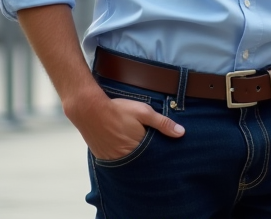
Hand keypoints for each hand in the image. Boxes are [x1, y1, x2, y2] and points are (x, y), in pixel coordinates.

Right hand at [65, 87, 184, 160]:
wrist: (89, 110)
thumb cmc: (118, 110)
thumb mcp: (144, 112)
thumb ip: (163, 123)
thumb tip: (181, 133)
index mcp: (138, 148)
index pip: (154, 156)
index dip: (158, 151)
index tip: (163, 148)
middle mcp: (125, 157)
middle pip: (141, 160)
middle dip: (147, 155)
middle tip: (147, 145)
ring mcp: (112, 159)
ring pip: (128, 161)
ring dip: (133, 156)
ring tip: (135, 146)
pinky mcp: (102, 157)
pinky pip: (116, 161)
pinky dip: (121, 156)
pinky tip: (122, 146)